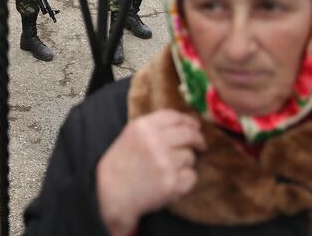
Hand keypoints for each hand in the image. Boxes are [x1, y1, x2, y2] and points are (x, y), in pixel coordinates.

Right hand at [96, 110, 205, 235]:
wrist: (111, 193)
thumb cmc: (121, 163)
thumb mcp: (130, 135)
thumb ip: (154, 127)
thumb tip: (186, 123)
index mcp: (143, 127)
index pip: (175, 116)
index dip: (188, 121)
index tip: (195, 127)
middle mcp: (155, 142)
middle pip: (189, 134)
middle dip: (198, 139)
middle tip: (200, 145)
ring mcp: (165, 163)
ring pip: (190, 157)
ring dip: (185, 162)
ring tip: (169, 169)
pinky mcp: (172, 184)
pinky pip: (192, 176)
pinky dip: (185, 179)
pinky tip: (171, 181)